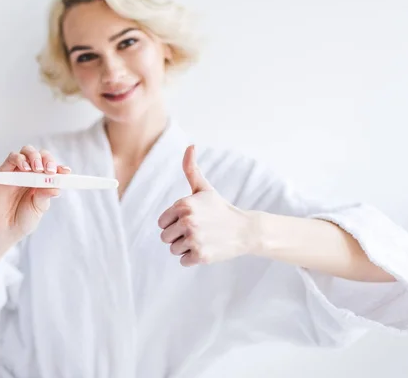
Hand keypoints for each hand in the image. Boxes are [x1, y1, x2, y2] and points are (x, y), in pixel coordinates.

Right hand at [0, 145, 70, 244]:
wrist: (4, 229)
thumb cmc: (23, 218)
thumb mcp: (38, 208)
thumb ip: (45, 196)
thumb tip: (57, 187)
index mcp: (43, 181)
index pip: (53, 168)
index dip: (60, 168)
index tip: (66, 172)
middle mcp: (31, 173)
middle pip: (41, 155)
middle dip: (47, 159)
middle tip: (49, 171)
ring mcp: (18, 171)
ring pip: (27, 151)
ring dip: (34, 157)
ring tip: (37, 169)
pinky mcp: (4, 171)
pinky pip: (12, 157)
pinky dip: (19, 159)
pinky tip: (24, 169)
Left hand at [157, 145, 254, 266]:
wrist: (245, 230)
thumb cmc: (220, 209)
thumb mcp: (204, 189)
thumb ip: (191, 169)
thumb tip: (190, 145)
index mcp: (183, 204)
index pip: (162, 222)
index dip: (174, 223)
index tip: (190, 221)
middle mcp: (187, 221)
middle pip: (165, 237)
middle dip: (179, 237)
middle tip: (198, 231)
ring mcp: (194, 239)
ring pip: (173, 250)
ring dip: (186, 248)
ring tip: (203, 239)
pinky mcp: (200, 255)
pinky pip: (183, 261)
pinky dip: (193, 258)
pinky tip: (207, 248)